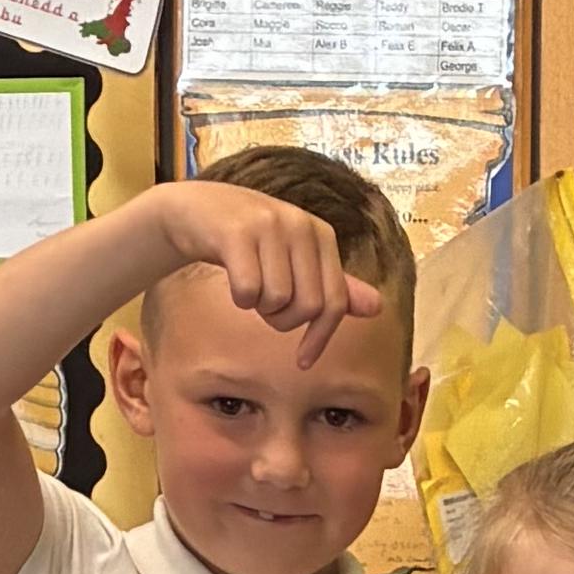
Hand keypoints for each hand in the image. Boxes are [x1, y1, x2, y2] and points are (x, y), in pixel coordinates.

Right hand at [155, 182, 380, 348]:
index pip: (334, 302)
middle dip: (283, 321)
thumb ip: (334, 285)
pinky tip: (232, 279)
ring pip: (277, 300)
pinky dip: (239, 297)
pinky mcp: (236, 232)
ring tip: (249, 286)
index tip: (302, 361)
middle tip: (265, 307)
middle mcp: (300, 224)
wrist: (194, 212)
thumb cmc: (249, 243)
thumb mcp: (295, 260)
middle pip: (307, 307)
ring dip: (259, 307)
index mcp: (321, 234)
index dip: (320, 338)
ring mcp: (269, 225)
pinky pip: (249, 291)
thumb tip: (378, 307)